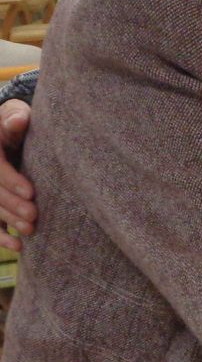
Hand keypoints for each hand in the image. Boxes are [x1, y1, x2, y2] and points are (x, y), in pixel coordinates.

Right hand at [0, 100, 34, 250]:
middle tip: (34, 216)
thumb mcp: (13, 115)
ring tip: (29, 231)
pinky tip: (16, 246)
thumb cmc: (15, 122)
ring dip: (7, 222)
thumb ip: (15, 118)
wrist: (6, 132)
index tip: (32, 192)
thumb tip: (20, 120)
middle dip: (11, 205)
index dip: (10, 180)